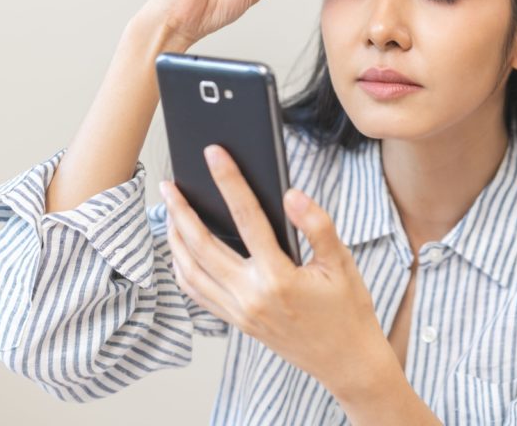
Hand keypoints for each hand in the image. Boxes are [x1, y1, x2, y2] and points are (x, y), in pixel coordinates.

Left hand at [159, 144, 391, 399]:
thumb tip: (292, 195)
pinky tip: (181, 251)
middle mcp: (251, 297)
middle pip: (202, 245)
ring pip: (190, 271)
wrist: (347, 362)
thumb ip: (317, 226)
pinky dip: (182, 268)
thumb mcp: (342, 263)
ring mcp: (239, 313)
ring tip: (169, 212)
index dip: (229, 181)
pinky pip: (197, 293)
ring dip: (174, 239)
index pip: (246, 217)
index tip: (214, 154)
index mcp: (278, 278)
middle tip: (169, 184)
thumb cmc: (348, 311)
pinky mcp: (237, 323)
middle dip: (181, 211)